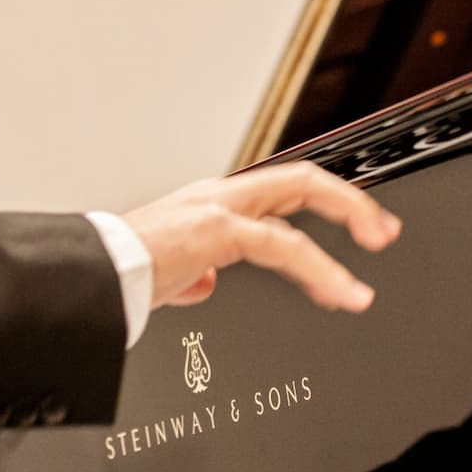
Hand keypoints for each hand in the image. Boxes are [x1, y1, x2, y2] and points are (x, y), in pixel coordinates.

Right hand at [124, 161, 400, 310]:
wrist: (87, 277)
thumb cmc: (114, 276)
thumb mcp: (167, 274)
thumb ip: (193, 272)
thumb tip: (207, 283)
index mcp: (208, 204)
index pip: (280, 192)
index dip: (323, 204)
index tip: (355, 229)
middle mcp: (217, 195)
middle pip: (300, 178)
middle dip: (350, 202)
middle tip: (383, 233)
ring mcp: (218, 207)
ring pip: (301, 194)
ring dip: (347, 228)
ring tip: (365, 282)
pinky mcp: (217, 229)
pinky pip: (284, 245)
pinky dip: (320, 269)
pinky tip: (338, 293)